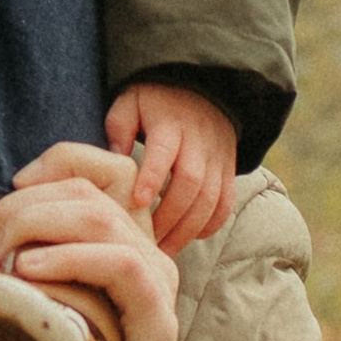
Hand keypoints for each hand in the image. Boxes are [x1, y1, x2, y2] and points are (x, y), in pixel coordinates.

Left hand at [0, 142, 183, 340]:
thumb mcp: (41, 320)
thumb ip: (25, 278)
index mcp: (124, 246)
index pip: (102, 169)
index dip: (53, 163)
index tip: (7, 193)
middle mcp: (149, 257)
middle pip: (90, 188)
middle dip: (23, 206)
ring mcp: (158, 288)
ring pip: (103, 217)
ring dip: (36, 227)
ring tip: (0, 264)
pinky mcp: (158, 325)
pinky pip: (125, 265)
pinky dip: (71, 257)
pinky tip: (28, 272)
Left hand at [104, 80, 237, 251]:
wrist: (201, 89)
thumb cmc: (153, 102)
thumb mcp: (130, 104)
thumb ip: (119, 130)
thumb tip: (112, 164)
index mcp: (171, 124)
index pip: (164, 152)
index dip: (152, 178)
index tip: (137, 203)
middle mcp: (200, 142)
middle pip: (191, 183)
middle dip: (169, 216)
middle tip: (146, 241)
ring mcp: (218, 158)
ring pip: (211, 199)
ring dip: (187, 229)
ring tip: (162, 250)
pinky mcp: (228, 171)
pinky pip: (225, 204)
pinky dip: (210, 225)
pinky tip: (187, 238)